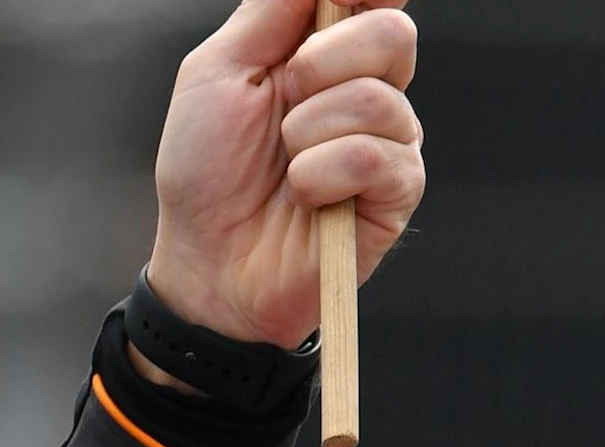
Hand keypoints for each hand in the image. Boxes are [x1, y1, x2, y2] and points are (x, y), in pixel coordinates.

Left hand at [146, 0, 426, 349]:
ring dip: (307, 133)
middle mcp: (367, 88)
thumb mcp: (216, 73)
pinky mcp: (398, 190)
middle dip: (323, 64)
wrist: (206, 262)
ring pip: (378, 99)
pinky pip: (375, 156)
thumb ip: (270, 9)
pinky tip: (304, 196)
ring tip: (284, 165)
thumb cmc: (206, 172)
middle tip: (283, 103)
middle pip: (392, 34)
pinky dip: (321, 175)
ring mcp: (389, 138)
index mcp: (325, 53)